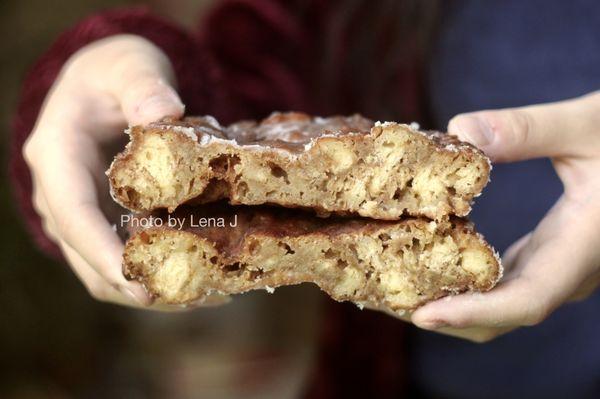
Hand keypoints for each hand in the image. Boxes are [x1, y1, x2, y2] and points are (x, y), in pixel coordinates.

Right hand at [23, 34, 194, 307]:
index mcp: (56, 155)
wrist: (104, 83)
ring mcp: (77, 211)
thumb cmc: (115, 71)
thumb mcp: (130, 65)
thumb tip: (165, 114)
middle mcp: (58, 192)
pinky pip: (119, 258)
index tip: (142, 285)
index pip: (73, 214)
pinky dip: (152, 273)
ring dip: (148, 289)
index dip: (103, 254)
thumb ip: (143, 86)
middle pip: (86, 256)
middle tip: (195, 296)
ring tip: (208, 293)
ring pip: (101, 269)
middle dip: (135, 284)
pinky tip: (198, 275)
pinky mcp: (99, 220)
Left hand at [409, 91, 599, 341]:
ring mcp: (562, 268)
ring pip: (504, 305)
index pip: (526, 300)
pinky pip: (507, 284)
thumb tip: (457, 130)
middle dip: (448, 316)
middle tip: (389, 299)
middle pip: (504, 315)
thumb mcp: (588, 125)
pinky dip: (469, 284)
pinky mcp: (553, 256)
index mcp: (582, 246)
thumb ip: (529, 129)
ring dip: (454, 304)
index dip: (473, 312)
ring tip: (399, 286)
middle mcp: (571, 270)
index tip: (424, 314)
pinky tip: (435, 262)